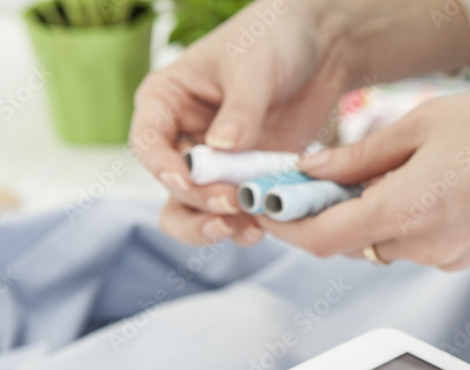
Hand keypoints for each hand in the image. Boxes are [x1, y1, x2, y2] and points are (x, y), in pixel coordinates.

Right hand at [130, 0, 352, 245]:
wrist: (322, 48)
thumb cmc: (273, 39)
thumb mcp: (254, 67)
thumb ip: (240, 110)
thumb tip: (221, 147)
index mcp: (166, 101)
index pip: (147, 143)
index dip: (161, 167)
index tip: (185, 180)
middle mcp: (183, 138)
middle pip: (172, 186)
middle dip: (198, 202)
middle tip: (231, 206)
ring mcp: (215, 164)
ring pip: (196, 210)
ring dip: (217, 225)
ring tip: (248, 230)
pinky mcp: (246, 179)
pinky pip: (237, 212)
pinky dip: (247, 224)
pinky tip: (264, 227)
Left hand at [263, 86, 469, 268]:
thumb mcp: (422, 123)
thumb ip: (360, 156)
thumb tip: (314, 172)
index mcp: (408, 210)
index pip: (323, 240)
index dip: (285, 225)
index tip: (267, 204)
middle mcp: (423, 246)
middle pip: (347, 244)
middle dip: (321, 214)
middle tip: (310, 177)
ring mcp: (444, 256)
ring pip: (377, 243)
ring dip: (360, 214)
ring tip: (371, 168)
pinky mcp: (460, 255)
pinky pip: (409, 242)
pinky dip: (393, 218)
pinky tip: (410, 182)